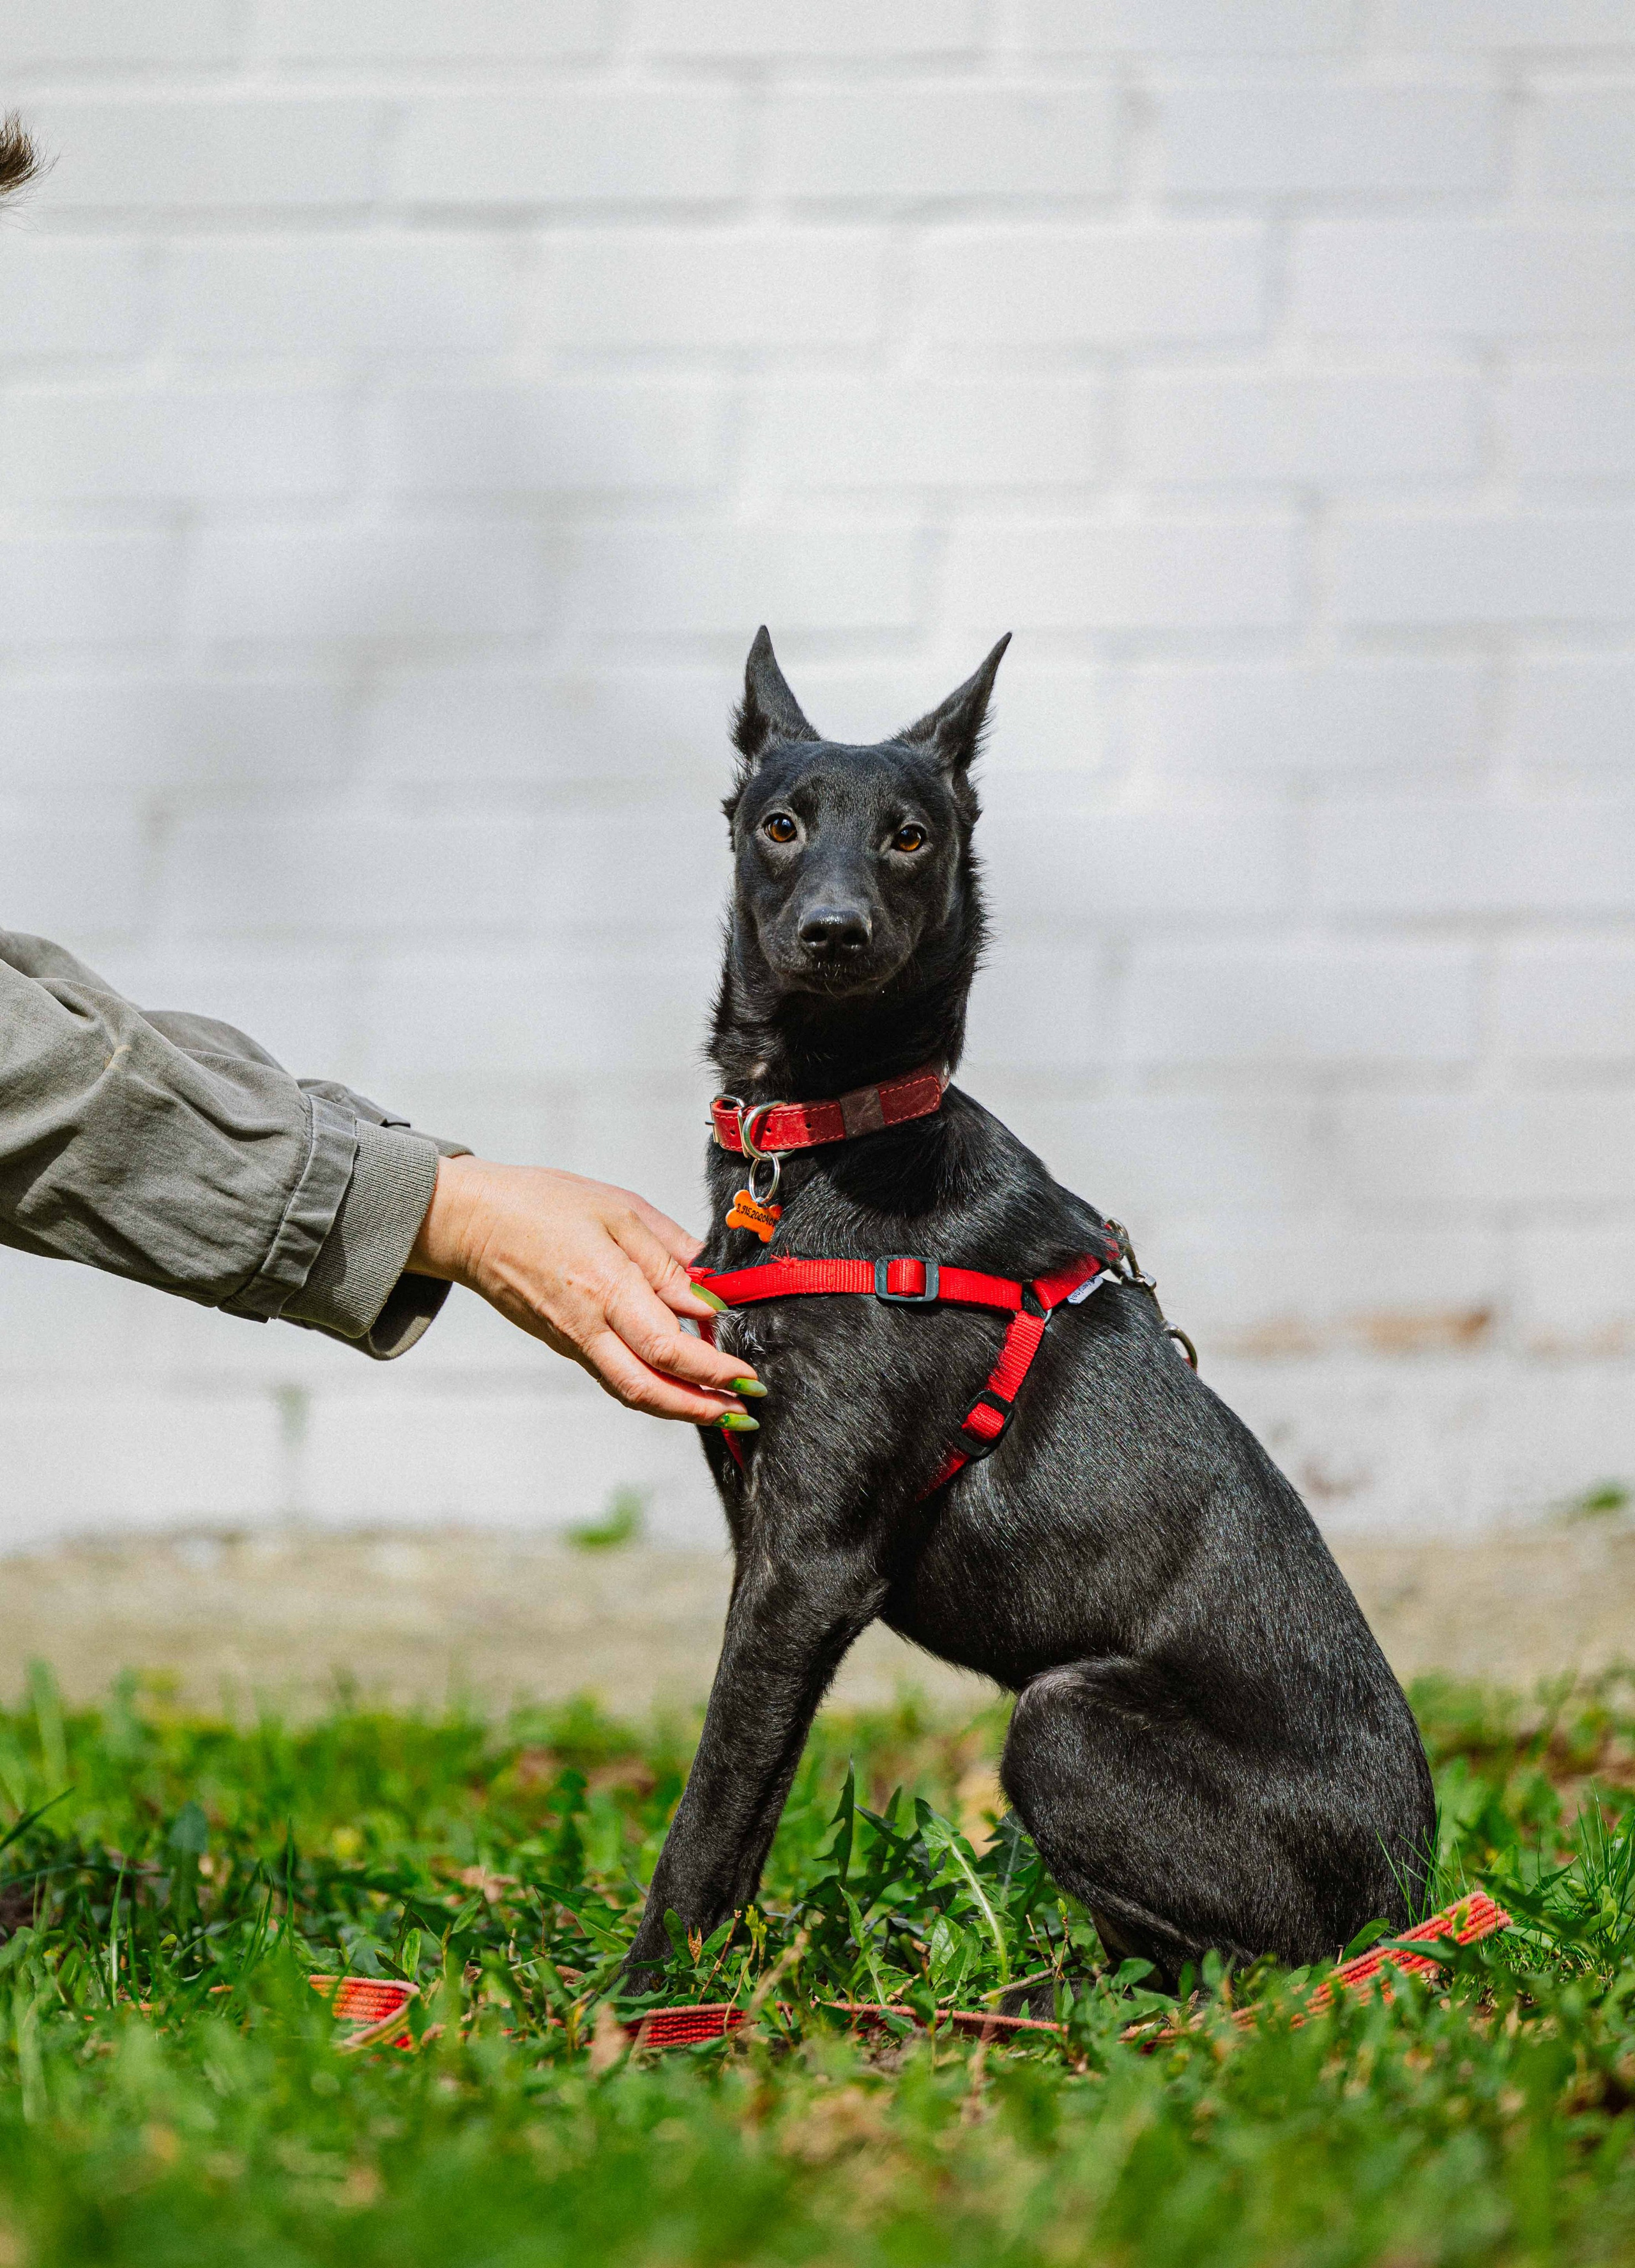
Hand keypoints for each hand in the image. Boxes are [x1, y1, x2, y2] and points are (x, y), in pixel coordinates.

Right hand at [406, 1156, 758, 1424]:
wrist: (470, 1222)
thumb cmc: (543, 1204)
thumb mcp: (618, 1210)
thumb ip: (667, 1256)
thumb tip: (710, 1293)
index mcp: (606, 1287)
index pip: (669, 1348)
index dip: (714, 1370)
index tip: (748, 1376)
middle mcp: (587, 1326)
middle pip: (649, 1389)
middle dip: (702, 1409)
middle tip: (743, 1415)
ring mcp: (572, 1340)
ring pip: (630, 1391)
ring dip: (679, 1408)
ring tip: (720, 1410)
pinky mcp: (563, 1343)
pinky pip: (613, 1376)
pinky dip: (650, 1389)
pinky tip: (678, 1383)